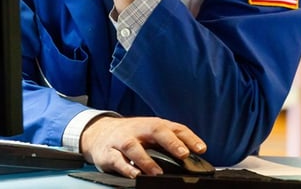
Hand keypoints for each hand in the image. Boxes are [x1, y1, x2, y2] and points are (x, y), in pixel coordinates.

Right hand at [79, 115, 206, 177]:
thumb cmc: (132, 135)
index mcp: (153, 125)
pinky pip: (117, 160)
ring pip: (133, 146)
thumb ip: (170, 143)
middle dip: (170, 141)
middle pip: (155, 130)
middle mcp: (139, 130)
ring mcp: (122, 140)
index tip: (201, 149)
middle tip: (183, 153)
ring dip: (146, 159)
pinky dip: (126, 168)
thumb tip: (195, 156)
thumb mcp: (151, 134)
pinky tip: (135, 175)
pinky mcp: (109, 153)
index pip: (175, 128)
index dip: (189, 137)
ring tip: (158, 172)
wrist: (98, 133)